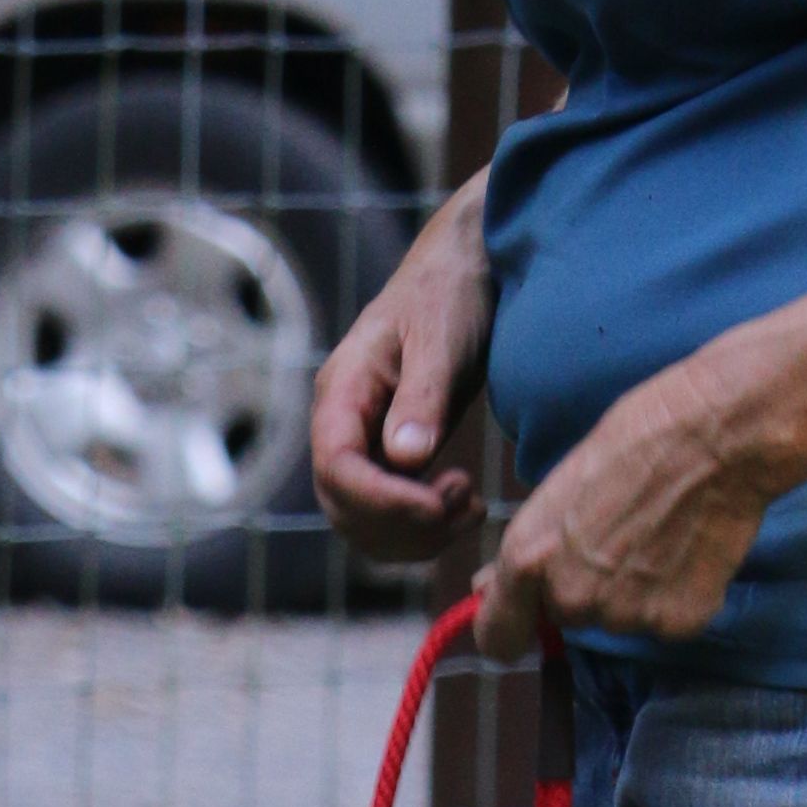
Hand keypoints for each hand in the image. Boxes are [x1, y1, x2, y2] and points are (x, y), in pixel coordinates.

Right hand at [311, 180, 493, 569]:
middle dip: (404, 524)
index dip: (383, 501)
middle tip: (466, 503)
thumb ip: (422, 397)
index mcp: (342, 392)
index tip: (440, 503)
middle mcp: (341, 424)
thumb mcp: (441, 339)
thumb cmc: (450, 294)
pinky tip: (464, 505)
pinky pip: (389, 515)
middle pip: (343, 507)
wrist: (463, 272)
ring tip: (471, 508)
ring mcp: (363, 445)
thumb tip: (405, 458)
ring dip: (416, 535)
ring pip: (364, 523)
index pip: (336, 468)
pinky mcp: (389, 457)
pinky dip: (424, 528)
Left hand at [472, 348, 779, 663]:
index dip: (511, 627)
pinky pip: (668, 621)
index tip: (524, 620)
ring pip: (620, 618)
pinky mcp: (678, 622)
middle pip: (567, 616)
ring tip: (662, 532)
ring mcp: (626, 615)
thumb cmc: (638, 439)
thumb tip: (487, 587)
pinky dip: (679, 595)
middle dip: (587, 587)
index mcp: (527, 558)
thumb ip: (527, 549)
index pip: (497, 637)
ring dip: (635, 590)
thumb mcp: (560, 486)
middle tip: (622, 534)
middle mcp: (570, 597)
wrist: (718, 434)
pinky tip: (690, 547)